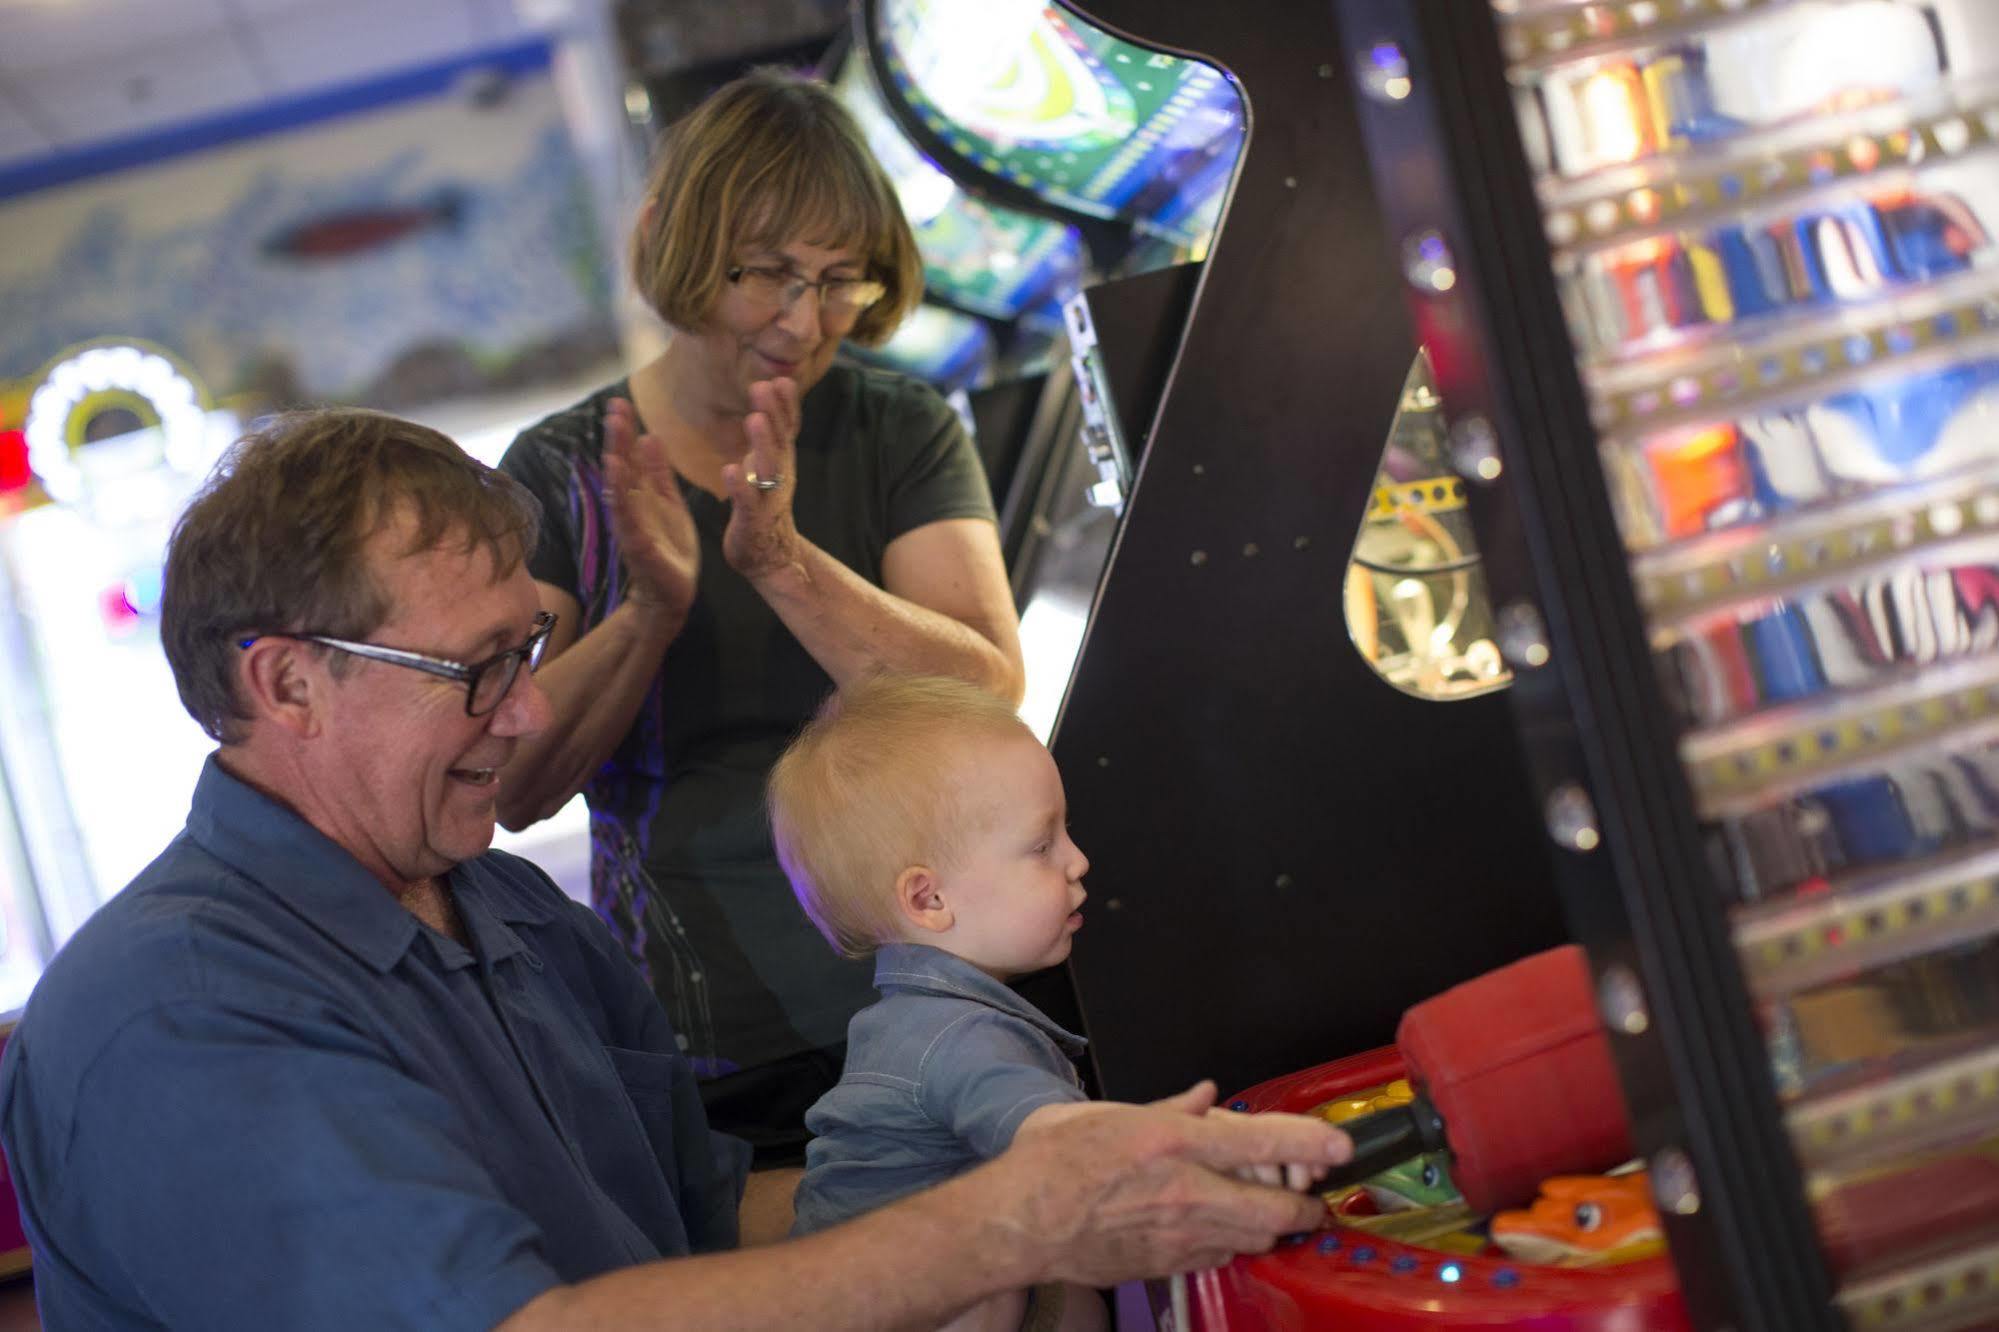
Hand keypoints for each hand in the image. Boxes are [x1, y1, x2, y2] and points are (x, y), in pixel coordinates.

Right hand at [602, 397, 697, 619]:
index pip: (631, 456)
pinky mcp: (636, 544)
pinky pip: (627, 516)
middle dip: (618, 438)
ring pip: (620, 488)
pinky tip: (616, 474)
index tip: (620, 402)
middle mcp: (632, 506)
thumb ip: (658, 473)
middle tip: (614, 407)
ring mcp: (631, 524)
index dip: (626, 430)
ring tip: (613, 433)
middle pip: (622, 466)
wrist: (672, 592)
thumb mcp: (669, 503)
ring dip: (616, 461)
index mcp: (643, 494)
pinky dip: (621, 495)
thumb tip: (650, 437)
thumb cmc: (669, 547)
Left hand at [721, 378, 802, 578]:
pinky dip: (740, 486)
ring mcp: (769, 498)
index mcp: (783, 461)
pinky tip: (730, 470)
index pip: (789, 428)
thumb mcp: (771, 461)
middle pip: (781, 442)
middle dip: (773, 414)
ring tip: (753, 419)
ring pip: (768, 469)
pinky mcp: (753, 520)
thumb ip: (773, 428)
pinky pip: (748, 502)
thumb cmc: (764, 502)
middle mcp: (780, 476)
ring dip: (762, 443)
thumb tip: (773, 384)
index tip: (781, 378)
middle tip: (762, 386)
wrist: (770, 554)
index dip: (787, 404)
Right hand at [990, 1081, 1349, 1285]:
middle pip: (1277, 1206)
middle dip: (1305, 1202)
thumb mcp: (1106, 1112)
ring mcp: (1180, 1234)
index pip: (1263, 1139)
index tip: (1340, 1145)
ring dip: (1274, 1224)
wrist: (1019, 1223)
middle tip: (1308, 1192)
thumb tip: (1205, 1097)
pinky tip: (1221, 1229)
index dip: (1312, 1142)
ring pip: (1257, 1237)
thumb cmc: (1051, 1163)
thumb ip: (1166, 1106)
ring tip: (1271, 1209)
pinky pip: (1224, 1257)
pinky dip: (1235, 1243)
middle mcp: (1186, 1191)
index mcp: (1171, 1141)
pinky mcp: (1169, 1265)